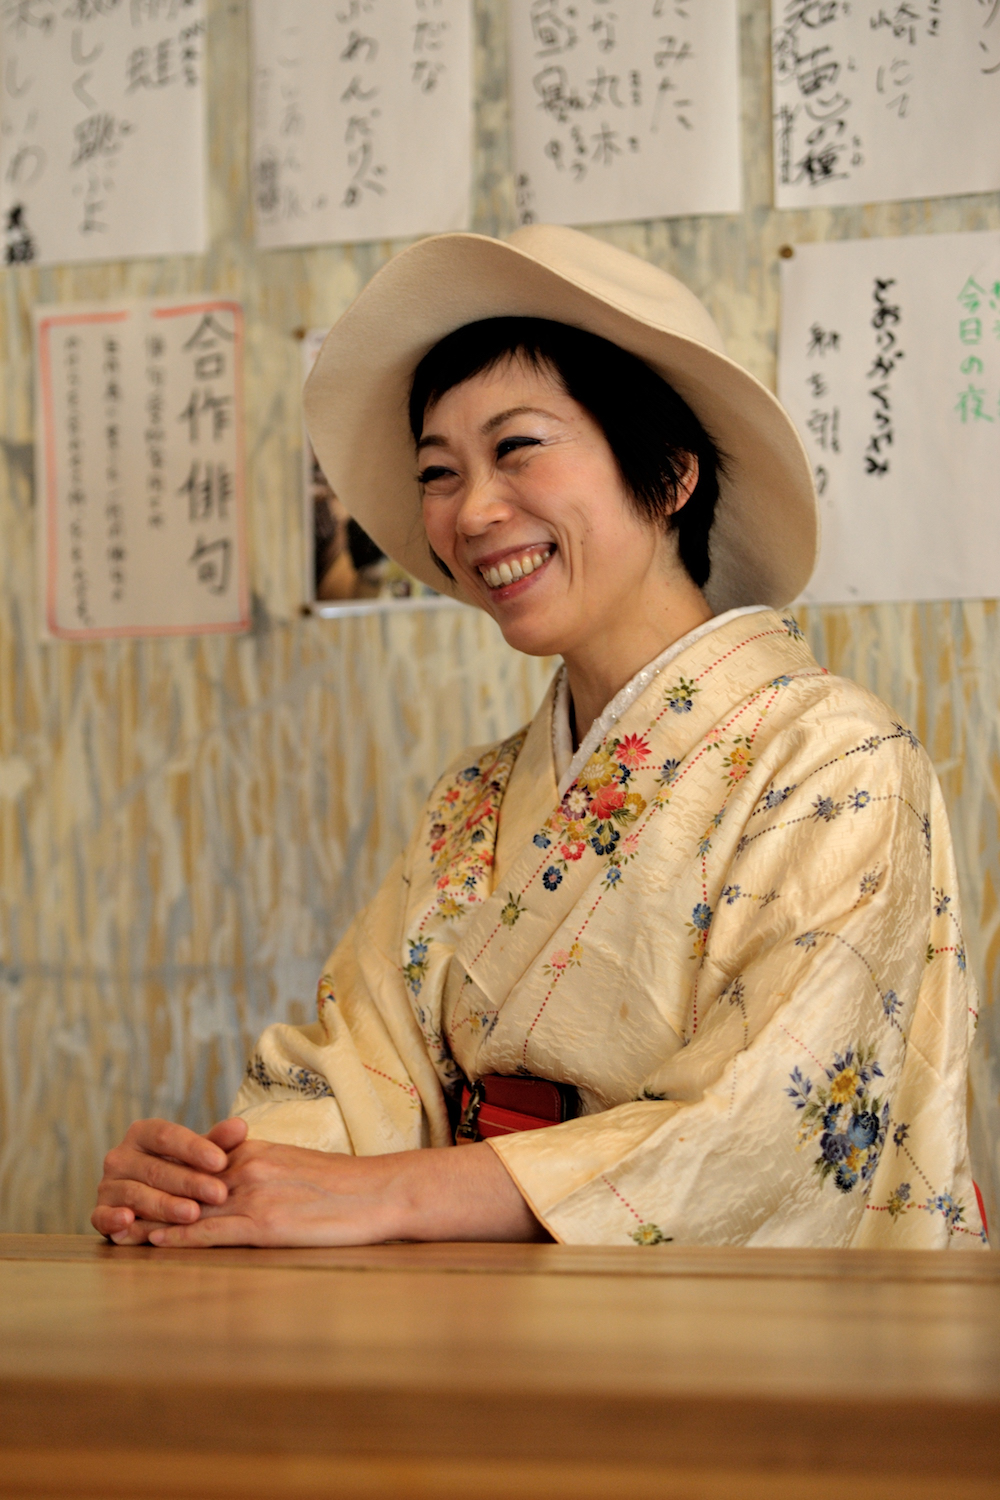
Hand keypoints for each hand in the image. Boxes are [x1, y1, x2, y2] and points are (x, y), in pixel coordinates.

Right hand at [92, 1117, 247, 1243]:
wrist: (150, 1198)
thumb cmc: (182, 1170)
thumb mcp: (200, 1155)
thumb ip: (218, 1142)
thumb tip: (240, 1126)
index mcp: (143, 1133)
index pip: (168, 1136)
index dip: (194, 1148)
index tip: (222, 1161)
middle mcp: (120, 1156)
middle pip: (156, 1168)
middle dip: (189, 1183)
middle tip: (218, 1194)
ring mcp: (107, 1185)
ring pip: (135, 1194)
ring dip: (164, 1205)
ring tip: (192, 1214)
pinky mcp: (99, 1212)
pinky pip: (103, 1217)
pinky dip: (113, 1219)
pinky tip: (128, 1221)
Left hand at [143, 1138, 547, 1247]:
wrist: (382, 1192)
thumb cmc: (345, 1187)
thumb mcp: (296, 1167)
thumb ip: (260, 1172)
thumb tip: (233, 1187)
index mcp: (255, 1151)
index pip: (196, 1166)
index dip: (161, 1181)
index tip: (132, 1190)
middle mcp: (248, 1167)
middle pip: (184, 1187)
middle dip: (145, 1201)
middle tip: (108, 1211)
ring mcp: (256, 1194)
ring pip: (189, 1211)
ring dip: (150, 1223)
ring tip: (116, 1231)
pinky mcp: (266, 1223)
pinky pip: (212, 1233)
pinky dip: (178, 1240)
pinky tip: (154, 1245)